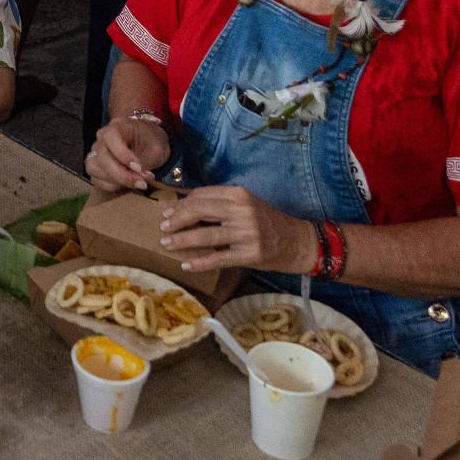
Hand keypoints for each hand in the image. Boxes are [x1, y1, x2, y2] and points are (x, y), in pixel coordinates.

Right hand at [86, 115, 170, 193]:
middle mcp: (102, 138)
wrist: (147, 139)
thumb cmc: (151, 140)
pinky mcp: (95, 166)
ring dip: (117, 181)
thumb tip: (137, 179)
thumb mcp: (156, 148)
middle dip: (123, 175)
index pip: (111, 138)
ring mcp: (96, 152)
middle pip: (102, 158)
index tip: (138, 167)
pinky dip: (114, 185)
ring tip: (138, 183)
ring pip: (95, 170)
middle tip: (143, 182)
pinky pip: (97, 179)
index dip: (122, 155)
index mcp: (117, 126)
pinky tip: (129, 182)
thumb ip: (145, 163)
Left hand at [158, 185, 317, 272]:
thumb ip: (220, 203)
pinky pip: (218, 258)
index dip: (180, 204)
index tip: (167, 211)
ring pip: (205, 235)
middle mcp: (241, 211)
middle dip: (176, 219)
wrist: (296, 241)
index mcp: (238, 194)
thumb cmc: (266, 221)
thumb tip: (185, 204)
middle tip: (163, 227)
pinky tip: (186, 264)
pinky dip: (199, 262)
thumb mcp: (245, 204)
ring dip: (182, 240)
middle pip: (199, 211)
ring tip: (166, 244)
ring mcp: (246, 233)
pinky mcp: (249, 254)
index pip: (201, 196)